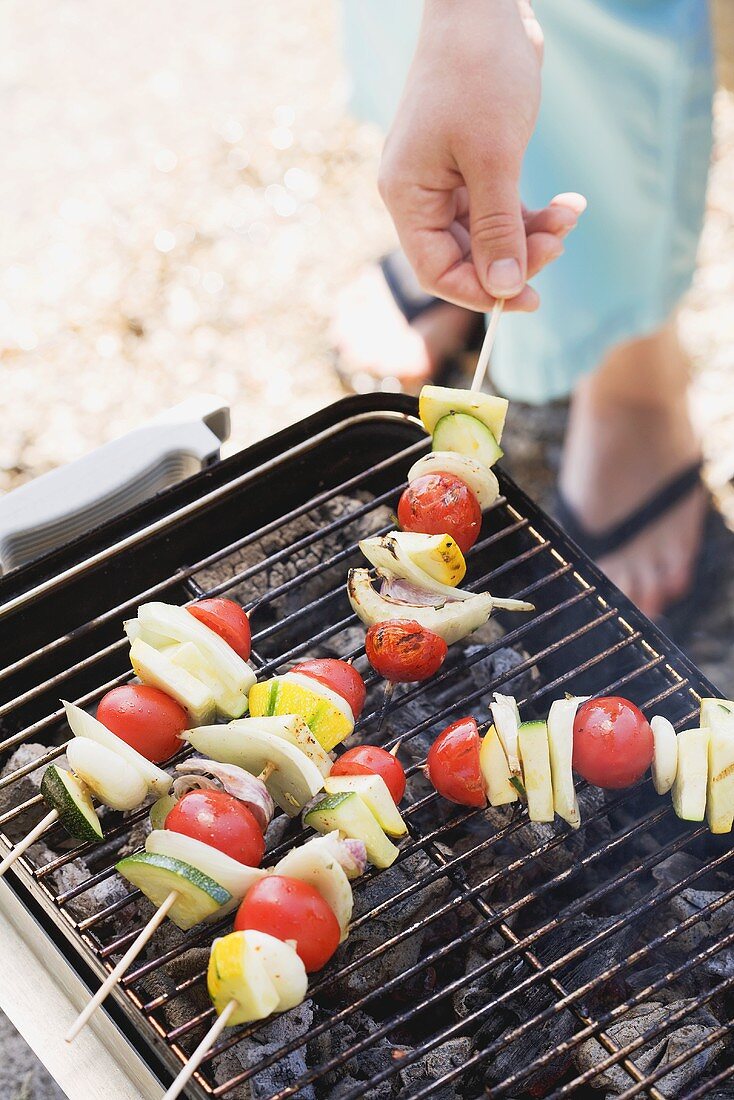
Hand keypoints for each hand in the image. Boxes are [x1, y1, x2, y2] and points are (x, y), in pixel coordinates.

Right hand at [378, 0, 585, 310]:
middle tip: (558, 248)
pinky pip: (502, 209)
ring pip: (489, 235)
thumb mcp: (493, 157)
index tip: (526, 296)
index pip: (436, 270)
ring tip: (569, 217)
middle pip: (465, 257)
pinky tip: (568, 204)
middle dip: (514, 259)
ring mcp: (447, 181)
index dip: (479, 291)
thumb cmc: (478, 74)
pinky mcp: (475, 166)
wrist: (485, 7)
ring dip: (532, 236)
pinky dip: (534, 214)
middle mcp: (421, 194)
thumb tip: (502, 287)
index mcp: (408, 195)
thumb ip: (496, 228)